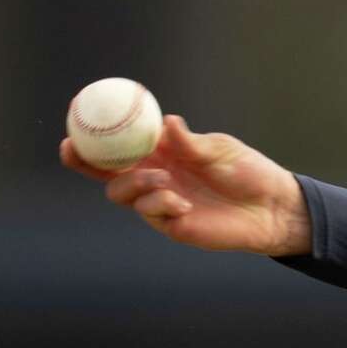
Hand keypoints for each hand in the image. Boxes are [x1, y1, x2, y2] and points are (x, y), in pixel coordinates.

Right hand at [60, 115, 310, 255]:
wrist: (272, 206)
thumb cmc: (248, 172)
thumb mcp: (220, 149)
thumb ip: (190, 142)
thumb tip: (167, 123)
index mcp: (162, 153)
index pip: (120, 146)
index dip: (93, 138)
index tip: (74, 124)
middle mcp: (155, 177)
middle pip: (106, 172)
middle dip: (85, 162)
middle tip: (76, 152)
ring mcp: (161, 202)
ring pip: (121, 193)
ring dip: (135, 183)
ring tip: (165, 180)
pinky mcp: (172, 224)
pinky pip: (149, 213)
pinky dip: (159, 203)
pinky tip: (182, 203)